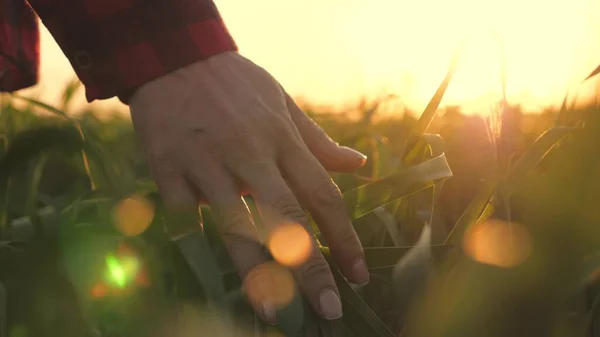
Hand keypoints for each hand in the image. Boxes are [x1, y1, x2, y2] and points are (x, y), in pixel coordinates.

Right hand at [128, 51, 368, 321]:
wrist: (174, 57)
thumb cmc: (235, 84)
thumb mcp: (283, 103)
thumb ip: (318, 141)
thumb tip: (359, 164)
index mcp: (282, 138)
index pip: (322, 195)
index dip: (344, 237)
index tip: (359, 274)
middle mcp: (249, 152)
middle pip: (287, 217)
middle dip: (311, 267)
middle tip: (329, 309)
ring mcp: (207, 162)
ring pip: (237, 225)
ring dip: (258, 273)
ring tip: (278, 313)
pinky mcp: (169, 168)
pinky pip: (187, 216)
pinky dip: (201, 247)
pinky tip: (215, 281)